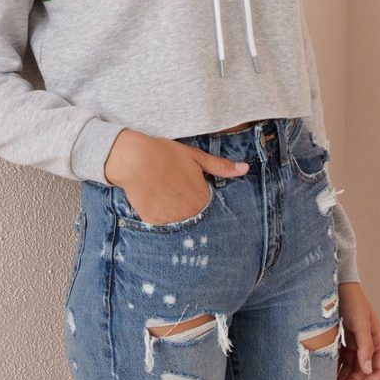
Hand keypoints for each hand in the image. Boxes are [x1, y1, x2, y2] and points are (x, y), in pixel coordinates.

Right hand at [104, 130, 249, 224]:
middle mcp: (189, 214)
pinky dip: (158, 217)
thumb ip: (221, 167)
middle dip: (188, 210)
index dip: (202, 201)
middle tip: (176, 194)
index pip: (210, 211)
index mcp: (202, 199)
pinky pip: (160, 226)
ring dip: (174, 215)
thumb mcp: (196, 157)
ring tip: (165, 197)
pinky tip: (154, 201)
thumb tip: (245, 169)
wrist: (134, 158)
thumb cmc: (165, 154)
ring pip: (178, 224)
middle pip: (194, 219)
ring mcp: (170, 220)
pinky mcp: (153, 223)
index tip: (194, 195)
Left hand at [336, 282, 379, 379]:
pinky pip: (342, 356)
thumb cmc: (352, 300)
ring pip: (352, 365)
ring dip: (344, 376)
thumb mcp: (360, 323)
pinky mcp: (344, 337)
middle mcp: (367, 342)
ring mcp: (356, 340)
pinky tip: (330, 372)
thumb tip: (367, 369)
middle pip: (363, 369)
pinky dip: (338, 365)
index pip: (378, 368)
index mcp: (377, 340)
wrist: (336, 285)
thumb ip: (365, 346)